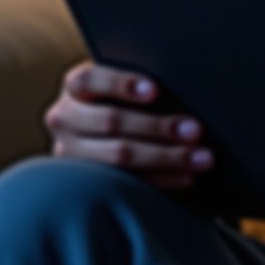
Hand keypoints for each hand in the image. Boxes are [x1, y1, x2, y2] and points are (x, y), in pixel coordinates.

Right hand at [44, 60, 214, 188]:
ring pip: (118, 157)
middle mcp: (64, 119)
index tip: (155, 91)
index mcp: (74, 87)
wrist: (106, 125)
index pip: (89, 80)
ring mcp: (70, 154)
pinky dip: (160, 179)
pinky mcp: (85, 182)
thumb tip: (183, 82)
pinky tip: (186, 176)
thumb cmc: (130, 96)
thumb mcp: (128, 84)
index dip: (121, 84)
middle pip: (110, 122)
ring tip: (201, 157)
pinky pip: (126, 183)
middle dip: (157, 127)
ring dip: (166, 157)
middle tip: (196, 130)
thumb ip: (145, 84)